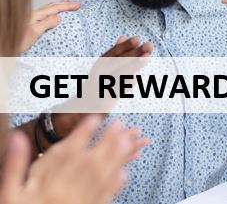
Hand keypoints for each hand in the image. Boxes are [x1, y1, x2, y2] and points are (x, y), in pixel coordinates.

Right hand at [0, 115, 148, 203]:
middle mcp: (66, 193)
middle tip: (119, 124)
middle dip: (107, 141)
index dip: (83, 133)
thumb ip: (14, 164)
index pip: (68, 153)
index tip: (94, 118)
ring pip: (102, 178)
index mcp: (46, 185)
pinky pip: (105, 198)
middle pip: (91, 162)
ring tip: (128, 141)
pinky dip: (116, 185)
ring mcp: (80, 203)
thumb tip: (18, 138)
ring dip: (116, 158)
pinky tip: (125, 173)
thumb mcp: (9, 192)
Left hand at [20, 0, 80, 52]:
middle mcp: (33, 15)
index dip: (67, 6)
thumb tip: (59, 17)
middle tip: (76, 3)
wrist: (4, 44)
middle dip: (64, 4)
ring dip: (58, 5)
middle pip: (51, 6)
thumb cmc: (16, 40)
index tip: (78, 4)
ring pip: (47, 8)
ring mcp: (30, 18)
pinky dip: (51, 9)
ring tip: (65, 2)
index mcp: (36, 16)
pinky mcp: (29, 22)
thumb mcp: (33, 33)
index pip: (55, 8)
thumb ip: (46, 24)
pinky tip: (51, 13)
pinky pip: (44, 12)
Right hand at [83, 36, 153, 111]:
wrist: (86, 106)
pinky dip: (126, 85)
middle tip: (149, 45)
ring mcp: (101, 87)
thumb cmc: (101, 82)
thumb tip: (123, 36)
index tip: (139, 38)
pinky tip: (136, 77)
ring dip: (134, 66)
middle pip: (118, 62)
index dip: (126, 45)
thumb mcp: (106, 66)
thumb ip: (116, 53)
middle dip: (134, 53)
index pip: (114, 52)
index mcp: (100, 64)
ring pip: (119, 75)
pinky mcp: (104, 101)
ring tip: (147, 57)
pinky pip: (117, 91)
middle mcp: (99, 74)